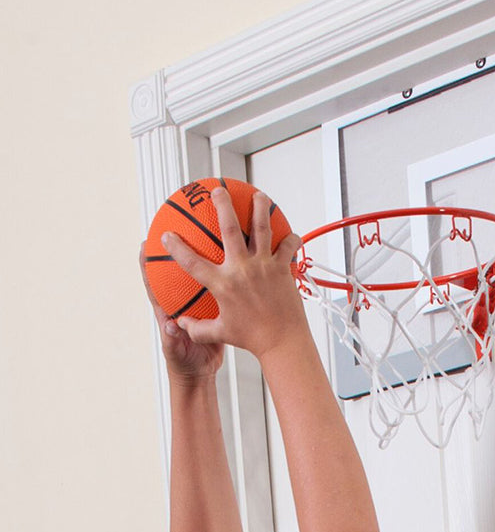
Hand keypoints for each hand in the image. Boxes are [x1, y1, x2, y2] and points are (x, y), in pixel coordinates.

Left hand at [140, 243, 224, 381]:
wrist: (200, 374)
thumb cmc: (183, 363)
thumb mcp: (176, 351)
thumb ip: (172, 338)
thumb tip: (170, 325)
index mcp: (166, 312)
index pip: (154, 284)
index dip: (146, 264)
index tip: (144, 244)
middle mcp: (180, 305)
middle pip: (174, 273)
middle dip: (172, 252)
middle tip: (174, 230)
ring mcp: (196, 307)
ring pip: (198, 278)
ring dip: (201, 260)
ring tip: (208, 240)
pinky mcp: (213, 312)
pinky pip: (217, 292)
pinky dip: (222, 280)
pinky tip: (232, 269)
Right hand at [160, 186, 306, 359]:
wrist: (283, 342)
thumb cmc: (252, 339)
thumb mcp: (220, 333)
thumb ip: (198, 328)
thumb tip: (181, 324)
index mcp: (222, 285)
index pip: (191, 261)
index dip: (176, 247)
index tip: (166, 235)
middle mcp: (241, 270)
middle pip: (229, 229)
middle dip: (222, 205)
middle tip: (217, 189)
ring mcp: (264, 267)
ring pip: (261, 229)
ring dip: (260, 209)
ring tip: (259, 196)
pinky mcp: (283, 270)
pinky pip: (287, 247)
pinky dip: (290, 238)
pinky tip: (290, 232)